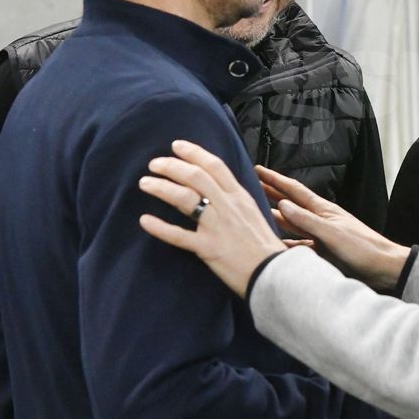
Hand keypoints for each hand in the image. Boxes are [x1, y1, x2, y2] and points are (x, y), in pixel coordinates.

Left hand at [139, 140, 286, 296]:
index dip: (194, 153)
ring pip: (185, 199)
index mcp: (240, 196)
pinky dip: (160, 227)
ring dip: (162, 188)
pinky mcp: (209, 248)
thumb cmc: (263, 246)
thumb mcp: (253, 213)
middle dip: (172, 166)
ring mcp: (217, 226)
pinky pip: (180, 236)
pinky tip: (145, 220)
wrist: (274, 272)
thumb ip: (236, 200)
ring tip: (145, 183)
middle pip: (196, 177)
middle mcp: (228, 206)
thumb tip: (219, 188)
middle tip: (154, 164)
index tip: (176, 146)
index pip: (215, 166)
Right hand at [257, 165, 410, 290]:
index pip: (294, 190)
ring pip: (291, 225)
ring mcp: (320, 236)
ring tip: (255, 212)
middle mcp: (319, 220)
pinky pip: (298, 245)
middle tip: (249, 185)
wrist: (383, 268)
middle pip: (289, 205)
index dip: (275, 179)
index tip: (258, 169)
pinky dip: (284, 243)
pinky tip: (274, 243)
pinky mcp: (322, 252)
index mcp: (323, 210)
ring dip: (274, 217)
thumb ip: (307, 220)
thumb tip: (283, 204)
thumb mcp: (332, 233)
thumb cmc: (363, 248)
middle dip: (270, 194)